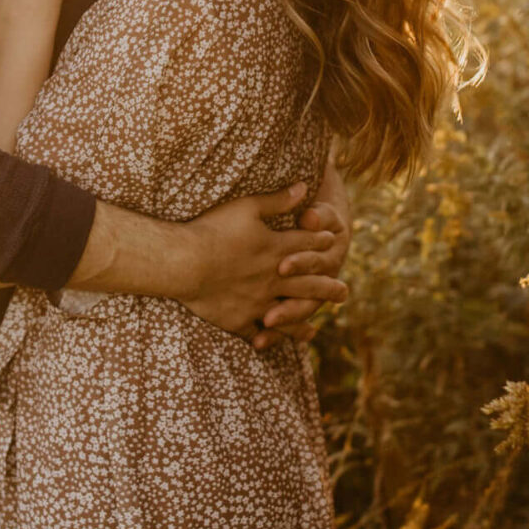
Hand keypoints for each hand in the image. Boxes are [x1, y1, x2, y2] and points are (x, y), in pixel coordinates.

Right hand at [182, 182, 346, 347]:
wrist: (184, 263)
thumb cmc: (213, 230)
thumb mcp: (246, 207)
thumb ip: (278, 201)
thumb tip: (305, 187)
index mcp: (276, 249)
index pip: (306, 244)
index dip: (320, 241)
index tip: (332, 240)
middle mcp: (273, 279)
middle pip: (307, 283)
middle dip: (327, 287)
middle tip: (344, 292)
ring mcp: (258, 302)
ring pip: (288, 313)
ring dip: (303, 319)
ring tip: (315, 329)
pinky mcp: (238, 319)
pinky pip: (258, 331)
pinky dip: (267, 338)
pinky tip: (273, 342)